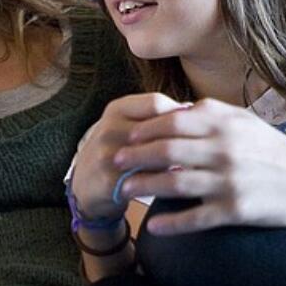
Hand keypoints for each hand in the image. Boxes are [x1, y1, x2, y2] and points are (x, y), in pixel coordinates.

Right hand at [71, 93, 191, 218]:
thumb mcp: (128, 123)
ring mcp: (108, 155)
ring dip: (176, 162)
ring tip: (192, 165)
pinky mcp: (109, 180)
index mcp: (117, 109)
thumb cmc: (117, 148)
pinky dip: (164, 182)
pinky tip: (177, 182)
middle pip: (157, 129)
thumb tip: (196, 111)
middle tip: (200, 149)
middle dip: (182, 140)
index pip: (156, 103)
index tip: (194, 126)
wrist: (85, 183)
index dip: (180, 114)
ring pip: (154, 156)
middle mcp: (110, 128)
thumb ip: (156, 115)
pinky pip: (146, 180)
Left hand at [108, 97, 285, 234]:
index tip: (127, 136)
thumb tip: (173, 110)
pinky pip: (196, 217)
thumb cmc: (272, 150)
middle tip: (114, 161)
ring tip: (123, 190)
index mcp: (224, 125)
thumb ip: (210, 114)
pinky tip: (153, 226)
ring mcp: (229, 181)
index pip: (172, 122)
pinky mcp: (236, 210)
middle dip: (135, 156)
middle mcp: (224, 150)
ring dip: (144, 186)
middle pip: (166, 151)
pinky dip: (171, 223)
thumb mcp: (244, 121)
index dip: (145, 129)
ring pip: (174, 184)